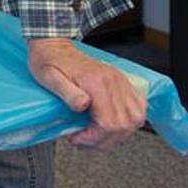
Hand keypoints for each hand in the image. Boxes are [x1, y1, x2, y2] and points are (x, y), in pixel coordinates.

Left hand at [28, 38, 146, 148]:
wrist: (54, 46)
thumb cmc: (49, 61)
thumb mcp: (48, 78)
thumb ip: (67, 93)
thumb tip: (83, 106)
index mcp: (96, 82)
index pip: (108, 123)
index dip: (94, 138)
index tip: (77, 138)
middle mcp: (112, 82)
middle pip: (123, 125)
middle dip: (103, 140)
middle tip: (85, 139)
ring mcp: (119, 82)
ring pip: (135, 119)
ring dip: (118, 134)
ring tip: (98, 135)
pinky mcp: (121, 82)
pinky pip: (139, 106)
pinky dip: (131, 120)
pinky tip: (115, 124)